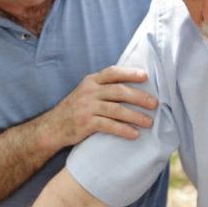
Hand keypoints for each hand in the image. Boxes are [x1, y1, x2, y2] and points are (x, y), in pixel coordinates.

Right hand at [37, 66, 157, 150]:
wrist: (53, 127)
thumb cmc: (77, 108)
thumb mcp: (87, 92)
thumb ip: (105, 87)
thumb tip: (134, 87)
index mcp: (92, 81)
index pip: (113, 72)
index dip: (129, 73)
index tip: (145, 76)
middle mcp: (90, 91)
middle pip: (119, 91)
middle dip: (139, 97)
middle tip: (155, 103)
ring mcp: (87, 107)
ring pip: (116, 109)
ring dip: (135, 116)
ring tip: (149, 122)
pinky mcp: (85, 123)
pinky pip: (109, 125)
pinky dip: (123, 130)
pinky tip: (134, 134)